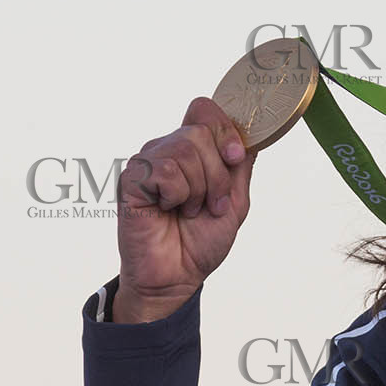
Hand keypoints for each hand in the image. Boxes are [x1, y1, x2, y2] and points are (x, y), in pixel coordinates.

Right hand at [113, 97, 254, 322]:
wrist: (177, 276)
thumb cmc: (199, 241)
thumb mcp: (234, 201)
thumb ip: (240, 166)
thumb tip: (253, 134)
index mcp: (191, 150)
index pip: (203, 109)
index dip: (224, 128)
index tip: (235, 157)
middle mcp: (167, 150)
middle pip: (200, 130)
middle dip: (217, 174)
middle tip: (211, 204)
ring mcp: (148, 162)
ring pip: (185, 149)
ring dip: (199, 189)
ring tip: (190, 210)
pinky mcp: (132, 178)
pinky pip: (166, 170)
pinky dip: (178, 195)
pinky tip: (170, 210)